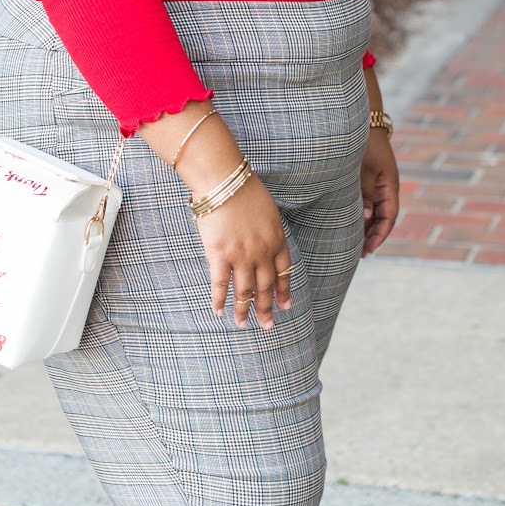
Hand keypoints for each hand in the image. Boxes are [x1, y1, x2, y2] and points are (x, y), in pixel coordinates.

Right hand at [194, 175, 291, 329]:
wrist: (224, 180)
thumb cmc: (244, 188)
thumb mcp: (268, 210)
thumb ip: (268, 231)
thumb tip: (265, 245)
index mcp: (276, 239)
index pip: (284, 271)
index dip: (284, 290)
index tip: (285, 306)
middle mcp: (262, 251)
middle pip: (266, 286)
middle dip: (266, 308)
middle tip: (267, 325)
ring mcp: (241, 255)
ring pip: (244, 290)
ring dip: (244, 310)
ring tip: (243, 324)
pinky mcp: (219, 254)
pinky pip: (220, 283)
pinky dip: (219, 299)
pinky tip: (219, 311)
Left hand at [360, 130, 398, 256]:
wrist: (365, 122)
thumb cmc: (365, 145)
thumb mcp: (364, 171)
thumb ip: (365, 194)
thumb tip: (366, 219)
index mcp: (390, 186)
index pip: (389, 218)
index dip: (380, 236)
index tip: (369, 250)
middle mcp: (387, 187)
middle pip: (383, 218)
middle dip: (373, 236)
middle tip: (360, 254)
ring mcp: (380, 183)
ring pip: (376, 211)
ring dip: (367, 227)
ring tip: (355, 244)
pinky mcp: (370, 179)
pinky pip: (369, 202)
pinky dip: (363, 214)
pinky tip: (352, 222)